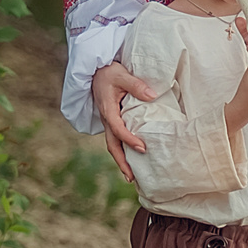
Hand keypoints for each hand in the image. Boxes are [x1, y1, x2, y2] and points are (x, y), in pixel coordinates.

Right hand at [93, 59, 157, 181]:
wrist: (95, 69)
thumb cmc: (109, 72)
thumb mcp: (122, 75)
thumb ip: (136, 85)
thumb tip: (152, 96)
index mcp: (108, 110)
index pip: (118, 130)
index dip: (130, 140)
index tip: (142, 148)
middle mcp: (106, 119)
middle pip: (112, 145)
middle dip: (121, 162)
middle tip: (132, 178)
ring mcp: (108, 120)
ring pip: (113, 144)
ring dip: (121, 160)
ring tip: (132, 176)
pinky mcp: (111, 119)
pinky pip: (115, 138)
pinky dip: (122, 149)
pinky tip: (131, 157)